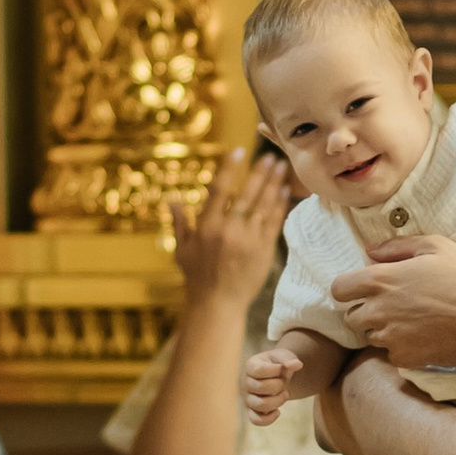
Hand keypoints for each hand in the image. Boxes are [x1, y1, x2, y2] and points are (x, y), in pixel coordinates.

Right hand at [168, 149, 289, 315]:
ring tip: (282, 167)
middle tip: (271, 156)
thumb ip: (179, 222)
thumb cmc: (197, 276)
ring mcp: (248, 240)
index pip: (219, 190)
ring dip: (274, 184)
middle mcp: (228, 230)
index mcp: (207, 226)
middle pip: (247, 195)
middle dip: (260, 173)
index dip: (229, 168)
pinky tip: (284, 191)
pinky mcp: (263, 250)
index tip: (239, 151)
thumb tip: (171, 199)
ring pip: (264, 206)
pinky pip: (273, 222)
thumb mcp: (182, 249)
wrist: (217, 303)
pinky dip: (279, 205)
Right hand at [243, 342, 308, 425]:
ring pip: (260, 405)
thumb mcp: (284, 356)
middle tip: (284, 383)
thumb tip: (297, 364)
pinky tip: (278, 411)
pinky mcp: (252, 411)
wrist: (278, 376)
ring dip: (278, 401)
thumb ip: (289, 359)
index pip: (259, 370)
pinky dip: (269, 419)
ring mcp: (248, 398)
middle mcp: (245, 382)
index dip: (274, 370)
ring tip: (284, 394)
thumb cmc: (279, 364)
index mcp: (251, 366)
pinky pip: (256, 420)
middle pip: (260, 388)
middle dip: (278, 385)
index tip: (280, 368)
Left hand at [331, 236, 455, 373]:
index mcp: (381, 279)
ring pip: (371, 337)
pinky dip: (402, 348)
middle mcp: (379, 310)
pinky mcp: (404, 358)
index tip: (364, 291)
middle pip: (351, 317)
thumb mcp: (435, 246)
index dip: (349, 289)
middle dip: (367, 312)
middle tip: (394, 307)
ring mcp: (390, 337)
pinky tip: (424, 337)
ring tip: (413, 322)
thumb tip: (369, 251)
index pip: (339, 289)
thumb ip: (396, 246)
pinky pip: (391, 354)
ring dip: (384, 331)